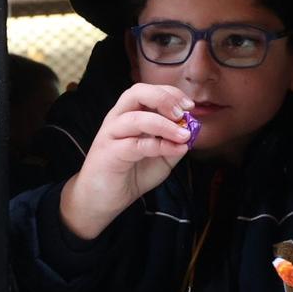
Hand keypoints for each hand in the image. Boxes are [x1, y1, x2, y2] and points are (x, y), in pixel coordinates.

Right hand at [57, 83, 195, 240]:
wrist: (101, 200)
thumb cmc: (130, 175)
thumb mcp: (160, 159)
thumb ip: (174, 144)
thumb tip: (191, 132)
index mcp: (129, 115)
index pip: (148, 91)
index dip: (170, 93)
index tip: (190, 106)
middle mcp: (118, 119)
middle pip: (137, 93)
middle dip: (163, 98)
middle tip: (183, 112)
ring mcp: (111, 135)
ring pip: (136, 118)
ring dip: (165, 124)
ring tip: (184, 135)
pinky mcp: (109, 153)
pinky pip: (136, 144)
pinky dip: (159, 145)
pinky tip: (175, 150)